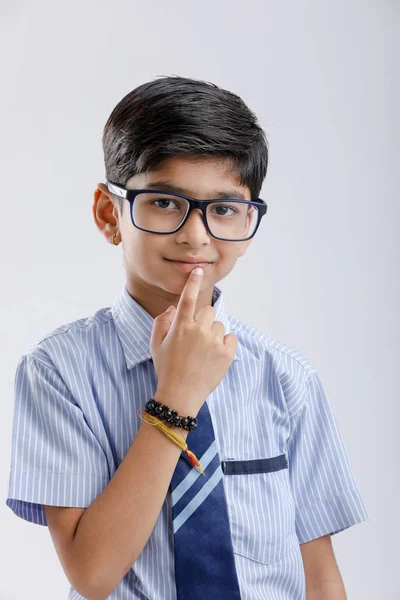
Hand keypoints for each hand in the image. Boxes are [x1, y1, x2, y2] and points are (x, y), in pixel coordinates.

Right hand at [150, 267, 237, 415]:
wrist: (180, 395)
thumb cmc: (166, 368)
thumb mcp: (155, 344)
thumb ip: (161, 322)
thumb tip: (173, 308)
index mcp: (180, 326)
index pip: (187, 298)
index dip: (193, 282)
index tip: (198, 269)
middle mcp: (198, 330)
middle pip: (207, 311)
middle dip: (203, 320)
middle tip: (195, 338)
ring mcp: (214, 341)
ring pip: (219, 325)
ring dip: (213, 334)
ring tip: (203, 352)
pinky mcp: (227, 353)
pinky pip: (231, 337)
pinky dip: (225, 344)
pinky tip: (214, 355)